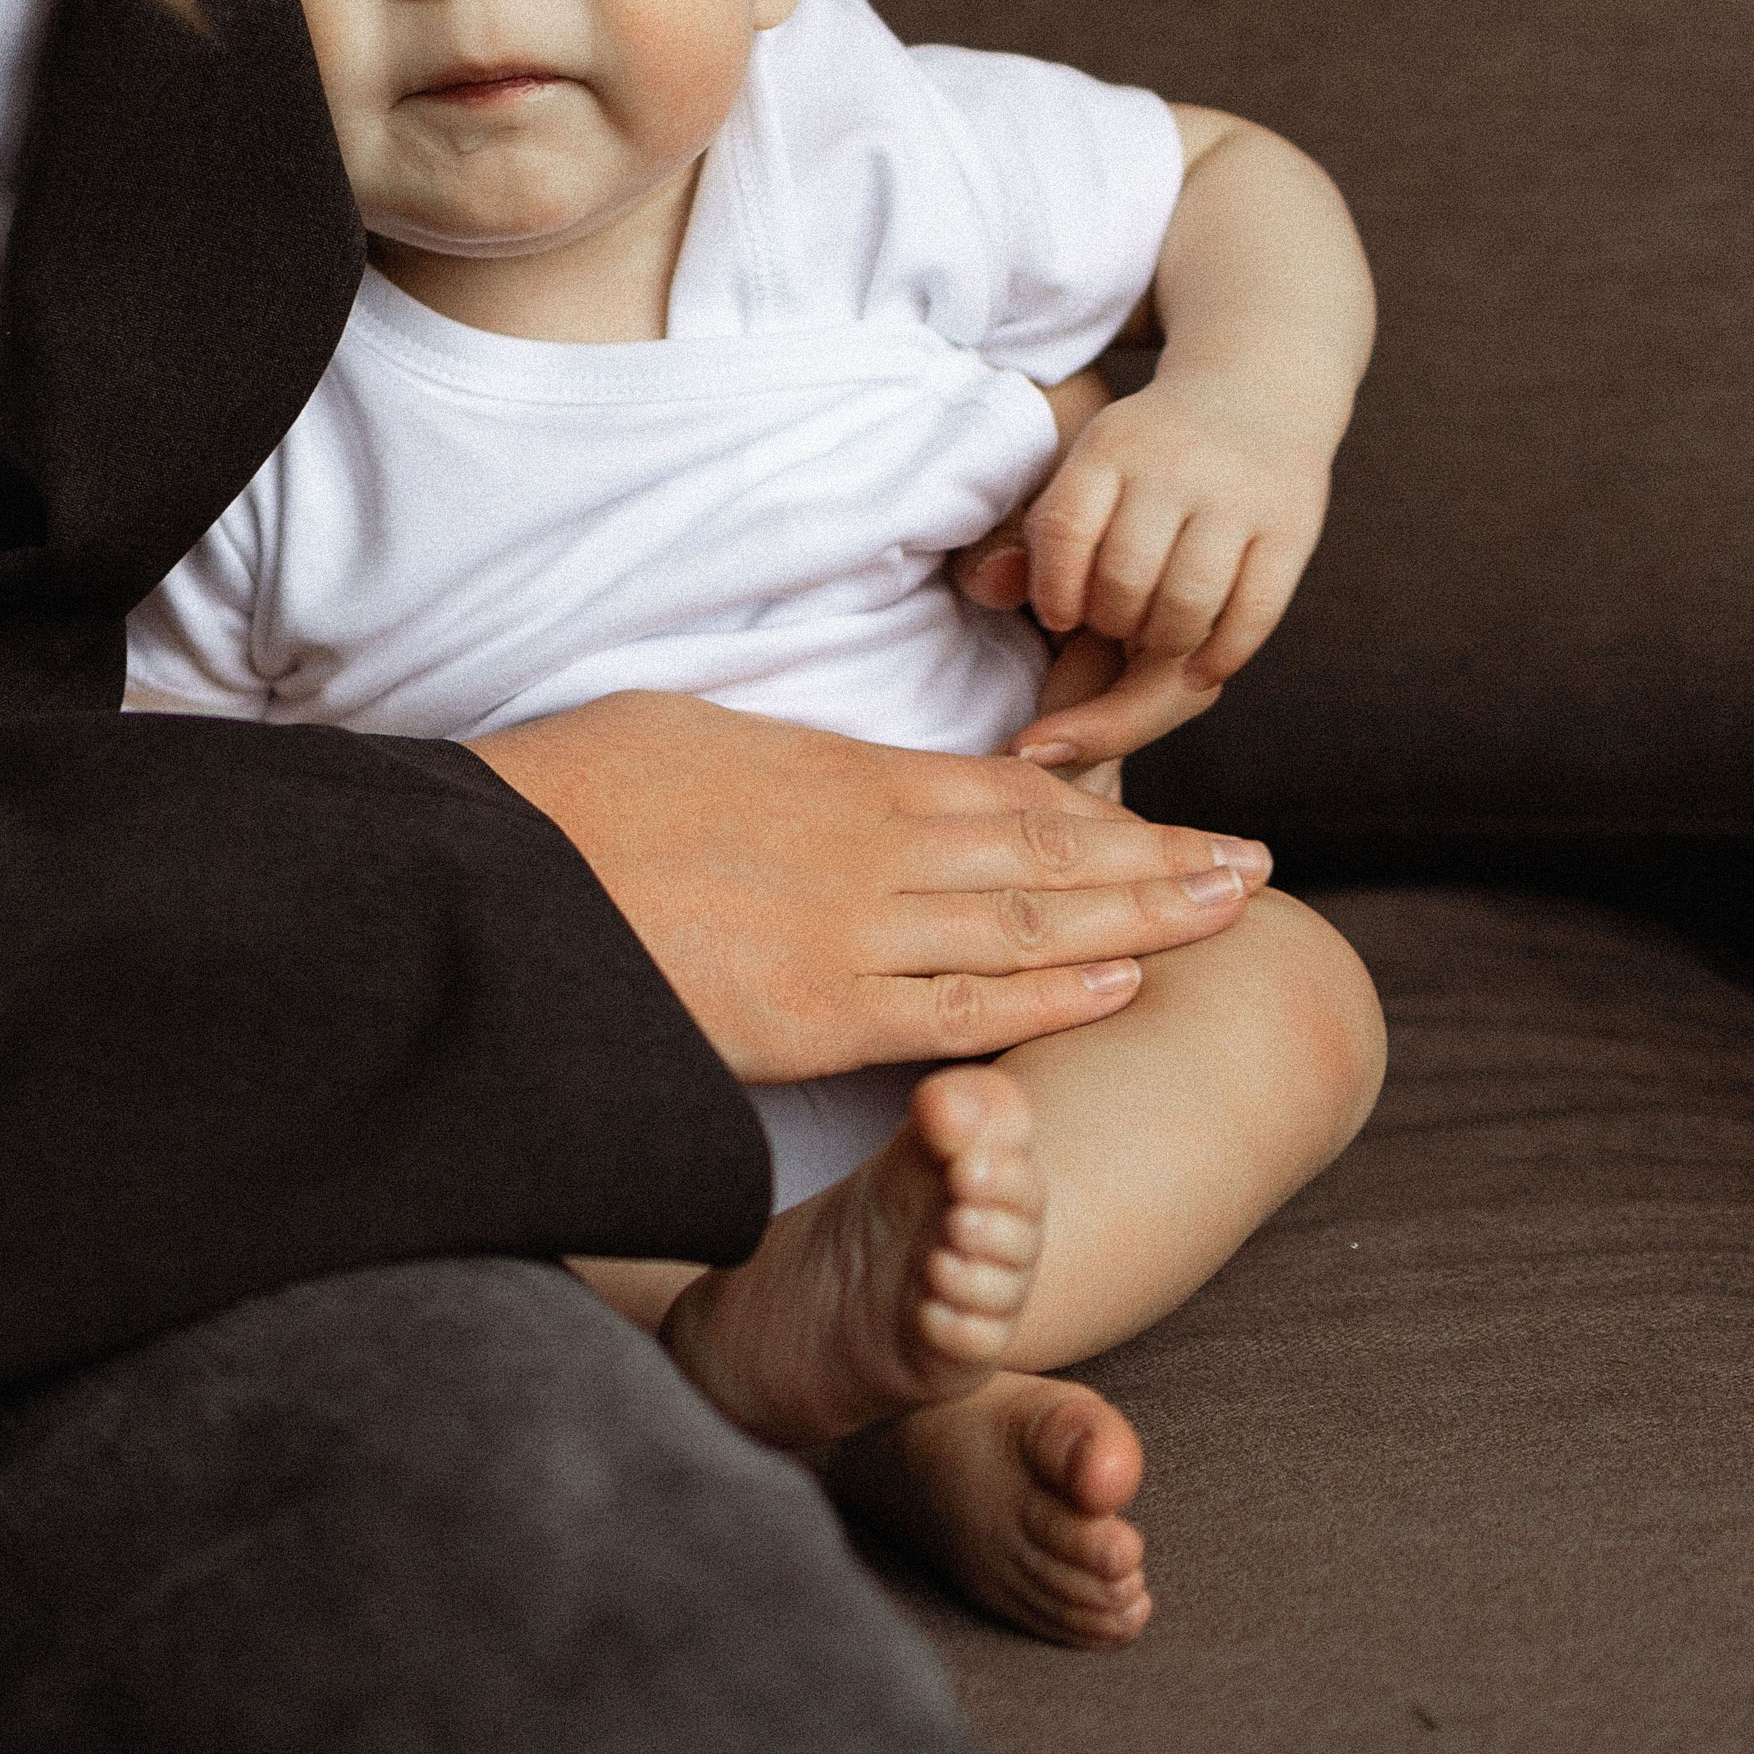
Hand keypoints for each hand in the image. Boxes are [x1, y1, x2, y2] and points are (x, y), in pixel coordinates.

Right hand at [466, 691, 1269, 1083]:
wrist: (500, 876)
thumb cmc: (579, 798)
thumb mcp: (699, 736)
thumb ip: (795, 768)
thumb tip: (842, 783)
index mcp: (843, 773)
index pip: (1010, 795)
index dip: (1105, 812)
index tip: (1175, 820)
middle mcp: (871, 847)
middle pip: (1048, 855)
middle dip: (1159, 861)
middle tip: (1252, 865)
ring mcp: (852, 933)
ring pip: (1030, 927)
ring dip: (1142, 918)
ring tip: (1228, 910)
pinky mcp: (816, 1016)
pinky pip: (960, 1008)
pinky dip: (1050, 997)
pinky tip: (1121, 986)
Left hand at [1034, 366, 1329, 665]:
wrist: (1257, 392)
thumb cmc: (1151, 456)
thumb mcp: (1091, 468)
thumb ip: (1038, 533)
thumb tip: (987, 587)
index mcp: (1112, 445)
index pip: (1065, 530)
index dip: (1054, 590)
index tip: (1060, 615)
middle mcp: (1176, 465)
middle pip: (1125, 578)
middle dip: (1111, 622)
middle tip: (1114, 629)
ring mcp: (1239, 496)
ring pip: (1188, 604)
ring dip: (1162, 643)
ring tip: (1153, 642)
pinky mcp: (1292, 526)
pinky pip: (1253, 613)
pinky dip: (1220, 656)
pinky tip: (1198, 670)